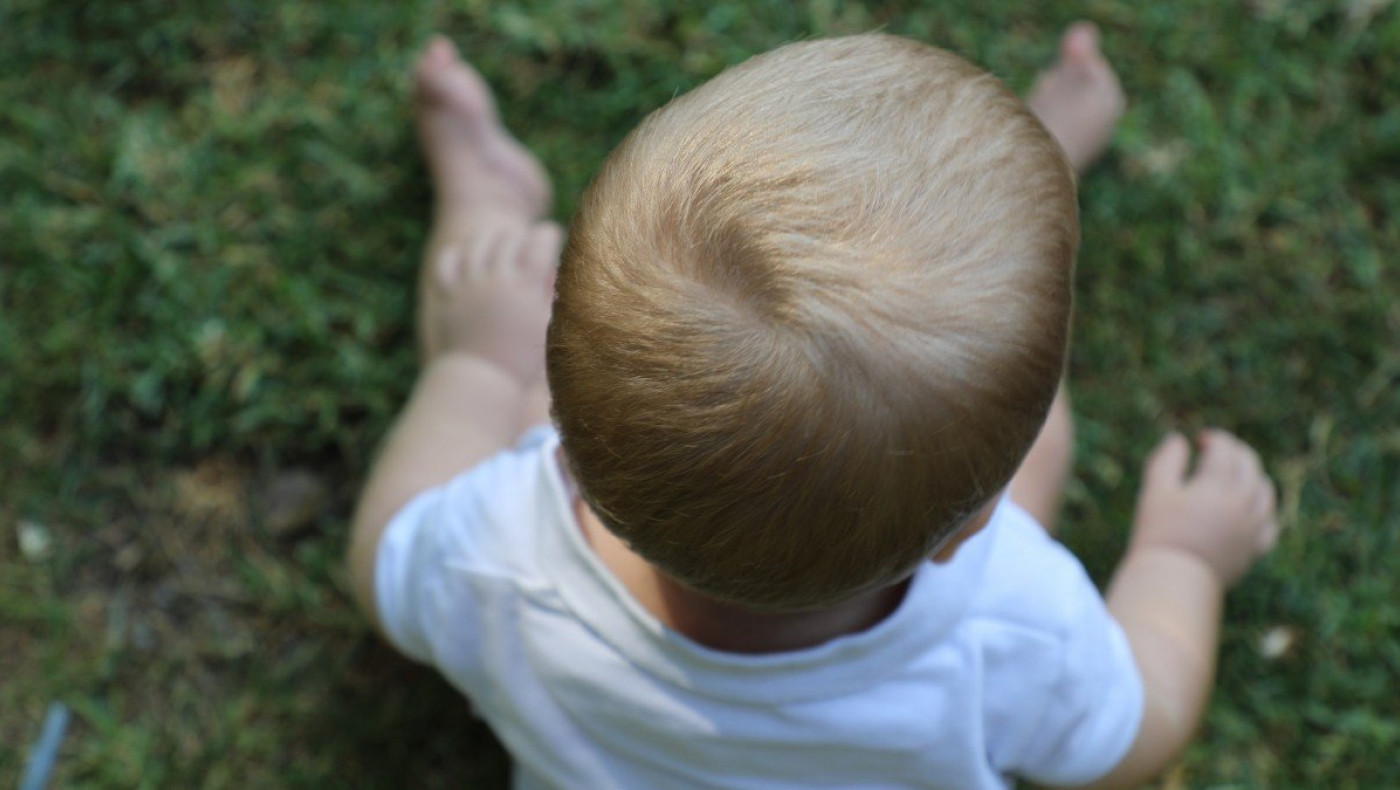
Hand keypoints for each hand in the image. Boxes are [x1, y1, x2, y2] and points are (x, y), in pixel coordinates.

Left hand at [419, 218, 562, 382]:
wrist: (482, 380)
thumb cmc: (523, 359)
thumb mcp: (547, 326)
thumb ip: (551, 296)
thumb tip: (556, 273)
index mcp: (526, 288)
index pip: (540, 241)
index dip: (548, 234)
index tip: (551, 236)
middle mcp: (496, 281)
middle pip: (510, 238)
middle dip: (521, 237)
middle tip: (527, 243)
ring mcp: (469, 286)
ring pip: (478, 243)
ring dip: (492, 237)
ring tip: (500, 240)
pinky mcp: (449, 295)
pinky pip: (449, 261)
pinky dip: (458, 253)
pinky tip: (467, 254)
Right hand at [1129, 430, 1278, 586]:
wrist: (1173, 579)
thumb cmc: (1159, 533)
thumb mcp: (1155, 491)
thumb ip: (1166, 460)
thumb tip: (1179, 440)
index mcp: (1219, 485)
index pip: (1226, 449)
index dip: (1214, 439)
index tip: (1199, 440)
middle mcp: (1243, 502)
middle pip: (1250, 465)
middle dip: (1235, 452)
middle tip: (1217, 452)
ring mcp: (1253, 527)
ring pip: (1265, 491)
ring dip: (1252, 476)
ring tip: (1232, 477)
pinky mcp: (1254, 549)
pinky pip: (1270, 523)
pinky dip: (1262, 510)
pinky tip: (1247, 510)